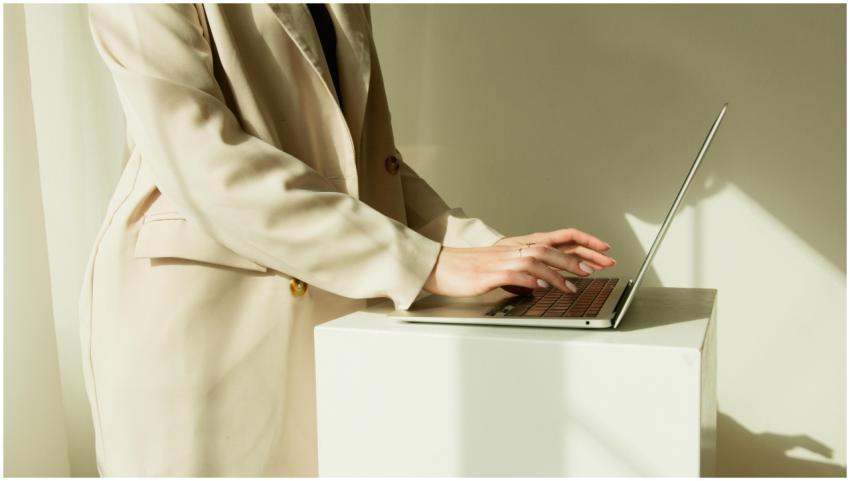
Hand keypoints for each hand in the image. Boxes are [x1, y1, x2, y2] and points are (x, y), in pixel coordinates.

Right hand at [423, 228, 614, 297]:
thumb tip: (544, 282)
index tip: (603, 249)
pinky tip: (543, 287)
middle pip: (552, 247)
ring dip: (559, 271)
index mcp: (518, 244)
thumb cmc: (469, 269)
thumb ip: (523, 271)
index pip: (557, 237)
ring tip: (575, 284)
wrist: (441, 268)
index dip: (582, 240)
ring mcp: (502, 259)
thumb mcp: (501, 266)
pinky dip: (532, 280)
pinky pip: (516, 274)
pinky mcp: (490, 273)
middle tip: (600, 267)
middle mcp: (513, 248)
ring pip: (537, 258)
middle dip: (579, 257)